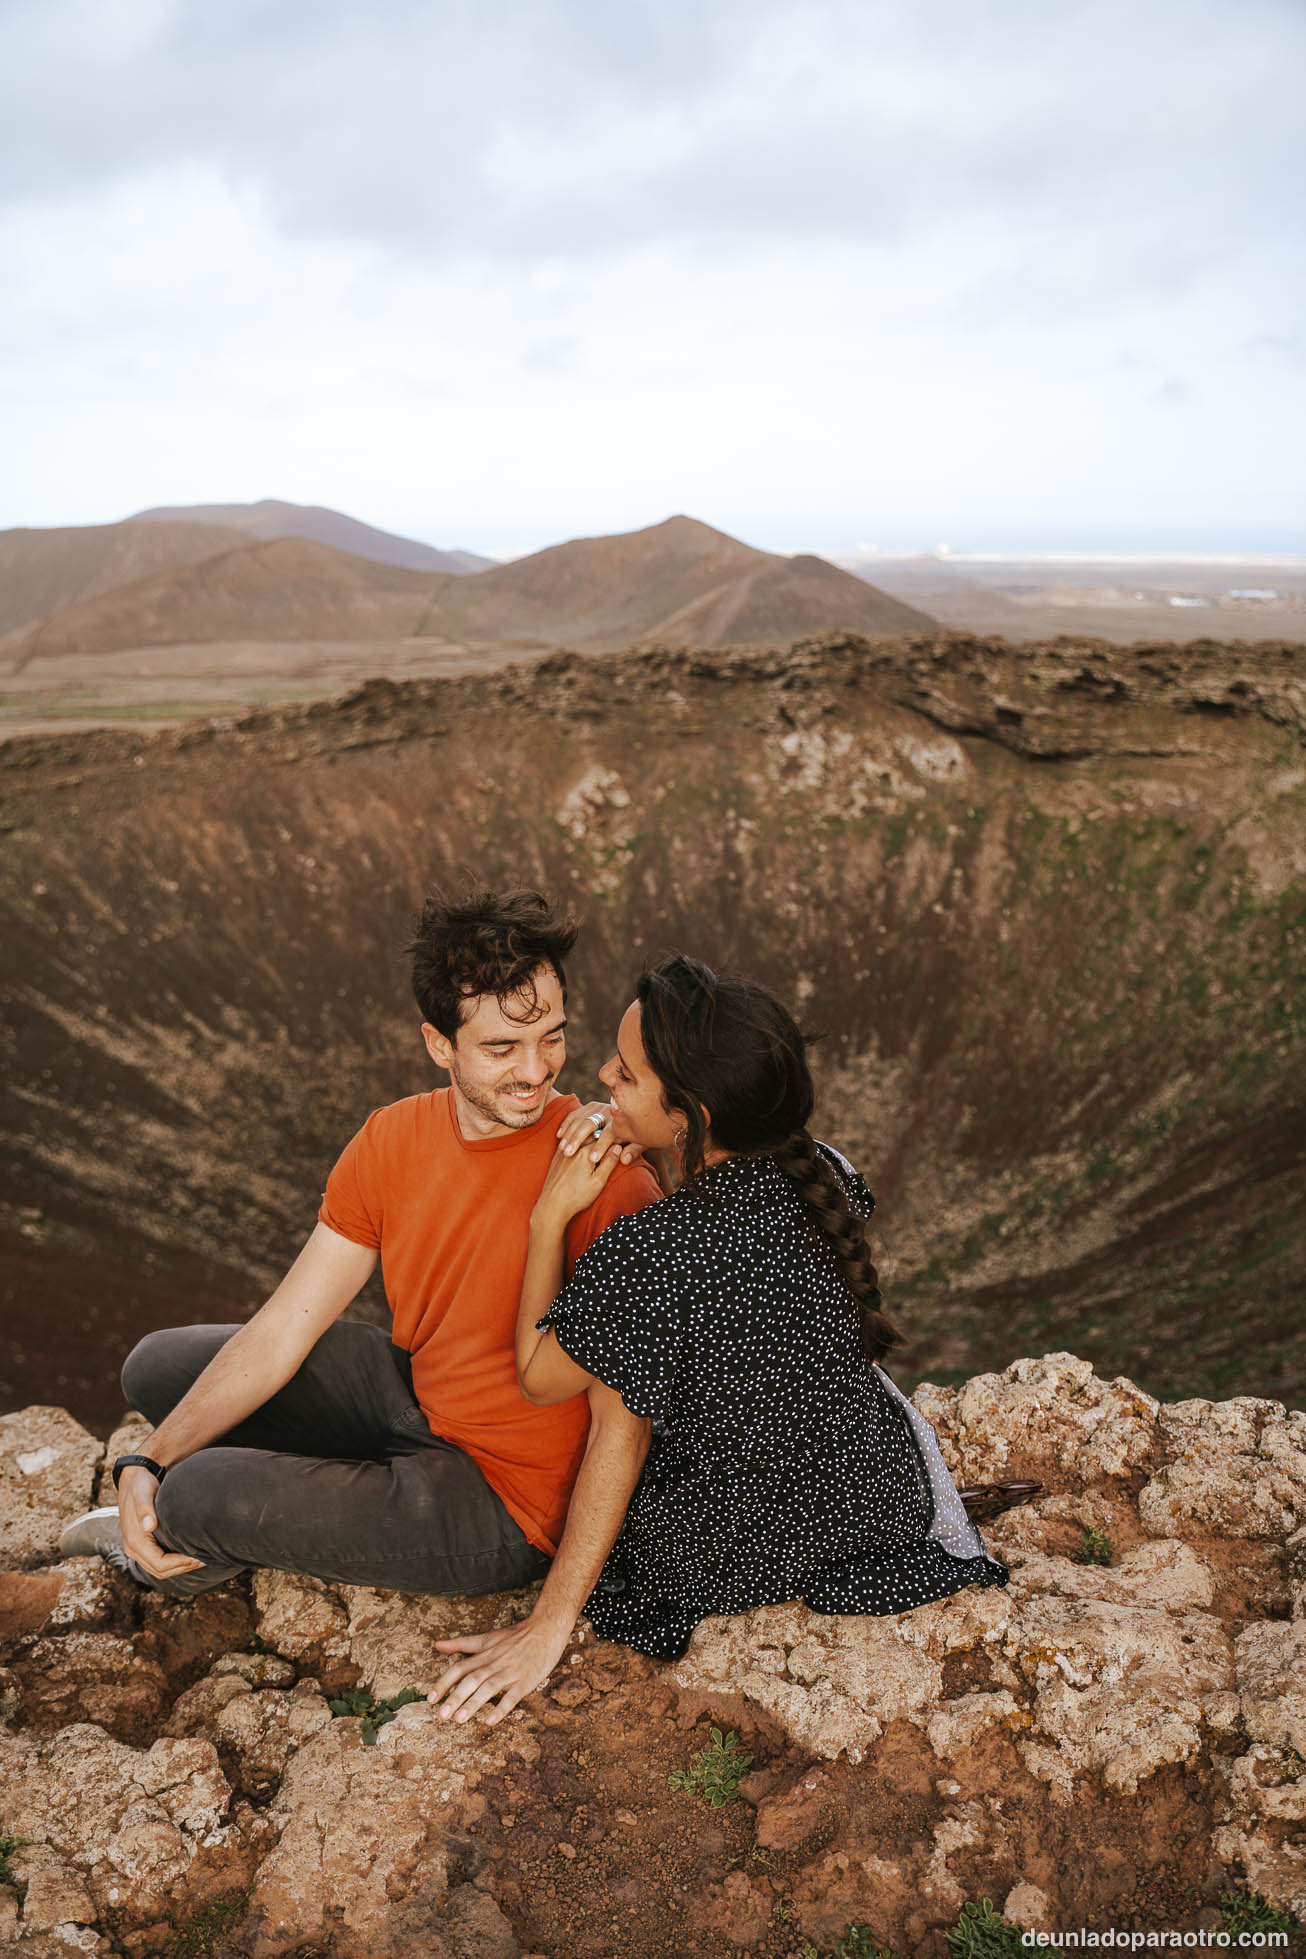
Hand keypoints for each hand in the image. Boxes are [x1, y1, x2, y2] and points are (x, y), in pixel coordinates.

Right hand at [117, 1466, 205, 1579]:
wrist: (133, 1479)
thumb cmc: (140, 1484)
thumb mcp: (142, 1492)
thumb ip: (145, 1508)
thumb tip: (149, 1526)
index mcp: (134, 1540)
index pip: (159, 1563)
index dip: (179, 1563)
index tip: (198, 1556)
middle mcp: (132, 1548)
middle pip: (159, 1570)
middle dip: (182, 1567)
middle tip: (204, 1559)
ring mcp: (135, 1548)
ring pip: (158, 1569)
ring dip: (179, 1567)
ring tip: (199, 1559)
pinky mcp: (141, 1545)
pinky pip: (157, 1562)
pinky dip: (172, 1563)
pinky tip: (187, 1554)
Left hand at [426, 1617, 571, 1724]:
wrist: (545, 1629)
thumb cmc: (515, 1636)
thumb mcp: (487, 1638)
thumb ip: (462, 1643)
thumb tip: (437, 1645)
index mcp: (484, 1654)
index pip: (459, 1668)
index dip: (444, 1682)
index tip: (430, 1699)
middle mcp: (494, 1663)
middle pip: (471, 1680)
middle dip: (455, 1697)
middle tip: (441, 1715)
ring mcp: (509, 1672)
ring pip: (488, 1688)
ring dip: (473, 1704)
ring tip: (459, 1720)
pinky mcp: (525, 1681)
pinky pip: (512, 1696)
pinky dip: (501, 1709)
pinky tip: (491, 1721)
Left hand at [533, 1127, 620, 1229]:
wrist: (552, 1205)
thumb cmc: (576, 1196)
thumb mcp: (598, 1181)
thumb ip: (609, 1162)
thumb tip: (618, 1147)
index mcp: (586, 1152)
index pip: (605, 1138)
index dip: (615, 1137)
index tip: (624, 1138)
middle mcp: (574, 1147)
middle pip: (593, 1134)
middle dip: (603, 1134)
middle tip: (614, 1136)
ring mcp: (563, 1150)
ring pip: (580, 1136)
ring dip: (591, 1135)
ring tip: (600, 1137)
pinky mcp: (557, 1157)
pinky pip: (570, 1141)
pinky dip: (578, 1140)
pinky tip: (583, 1144)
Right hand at [556, 1101, 641, 1166]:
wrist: (632, 1114)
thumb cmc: (637, 1134)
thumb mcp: (640, 1142)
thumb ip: (633, 1151)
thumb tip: (625, 1159)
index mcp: (621, 1122)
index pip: (609, 1134)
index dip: (601, 1147)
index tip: (592, 1160)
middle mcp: (608, 1111)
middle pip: (590, 1123)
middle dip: (578, 1139)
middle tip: (569, 1153)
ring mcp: (597, 1107)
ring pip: (579, 1118)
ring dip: (569, 1133)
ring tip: (563, 1149)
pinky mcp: (589, 1107)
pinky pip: (574, 1114)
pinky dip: (566, 1124)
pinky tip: (559, 1136)